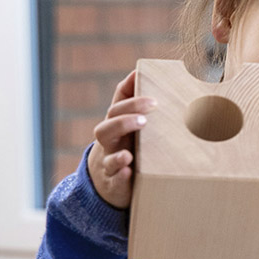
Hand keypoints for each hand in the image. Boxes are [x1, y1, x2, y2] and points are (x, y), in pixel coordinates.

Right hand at [86, 71, 155, 208]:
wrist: (105, 185)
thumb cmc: (123, 148)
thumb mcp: (127, 127)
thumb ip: (133, 103)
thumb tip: (140, 72)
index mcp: (115, 126)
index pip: (117, 108)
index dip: (132, 101)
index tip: (153, 99)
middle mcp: (109, 143)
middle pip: (107, 127)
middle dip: (125, 121)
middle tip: (146, 118)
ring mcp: (109, 164)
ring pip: (107, 155)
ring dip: (119, 153)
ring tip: (130, 151)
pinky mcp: (113, 185)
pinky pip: (113, 180)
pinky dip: (120, 176)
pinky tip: (127, 172)